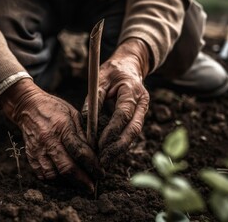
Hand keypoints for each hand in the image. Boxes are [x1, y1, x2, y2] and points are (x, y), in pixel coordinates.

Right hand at [0, 79, 102, 191]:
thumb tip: (94, 153)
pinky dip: (54, 181)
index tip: (100, 173)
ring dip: (68, 183)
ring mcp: (37, 150)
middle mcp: (48, 140)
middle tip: (92, 186)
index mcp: (62, 127)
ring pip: (53, 175)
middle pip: (66, 167)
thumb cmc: (54, 108)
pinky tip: (63, 179)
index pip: (79, 151)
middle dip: (82, 180)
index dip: (92, 165)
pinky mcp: (30, 156)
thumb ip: (83, 134)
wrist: (28, 107)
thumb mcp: (73, 114)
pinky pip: (43, 175)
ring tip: (78, 183)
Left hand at [82, 38, 149, 167]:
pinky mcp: (139, 115)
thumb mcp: (100, 79)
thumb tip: (85, 120)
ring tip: (105, 161)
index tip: (99, 145)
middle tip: (104, 161)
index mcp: (132, 90)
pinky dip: (121, 143)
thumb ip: (93, 99)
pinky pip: (131, 131)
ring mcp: (142, 110)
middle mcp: (141, 102)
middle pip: (133, 129)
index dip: (111, 131)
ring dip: (120, 149)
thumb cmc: (112, 71)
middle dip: (118, 148)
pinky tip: (111, 153)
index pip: (123, 114)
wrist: (130, 66)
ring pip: (133, 133)